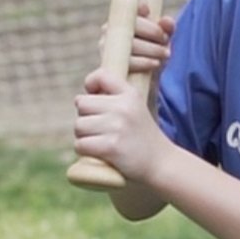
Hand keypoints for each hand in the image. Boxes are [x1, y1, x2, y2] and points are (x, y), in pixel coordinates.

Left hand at [73, 67, 170, 184]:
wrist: (161, 163)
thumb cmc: (142, 136)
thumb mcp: (135, 108)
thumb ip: (113, 99)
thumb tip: (79, 100)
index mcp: (130, 94)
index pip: (101, 75)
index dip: (91, 84)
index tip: (94, 96)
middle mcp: (123, 107)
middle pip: (82, 104)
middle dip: (85, 117)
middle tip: (100, 128)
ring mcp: (117, 127)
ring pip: (78, 126)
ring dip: (84, 136)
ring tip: (101, 141)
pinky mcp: (111, 146)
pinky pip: (80, 144)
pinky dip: (84, 150)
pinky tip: (98, 152)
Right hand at [98, 3, 174, 77]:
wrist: (142, 82)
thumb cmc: (152, 54)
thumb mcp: (163, 40)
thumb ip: (167, 28)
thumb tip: (166, 21)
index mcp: (121, 19)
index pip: (131, 9)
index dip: (143, 11)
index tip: (154, 17)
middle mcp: (109, 29)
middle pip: (133, 25)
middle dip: (154, 32)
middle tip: (166, 40)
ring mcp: (106, 47)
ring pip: (132, 43)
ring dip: (152, 48)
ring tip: (166, 54)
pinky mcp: (108, 65)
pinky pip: (128, 61)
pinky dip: (144, 62)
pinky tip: (156, 63)